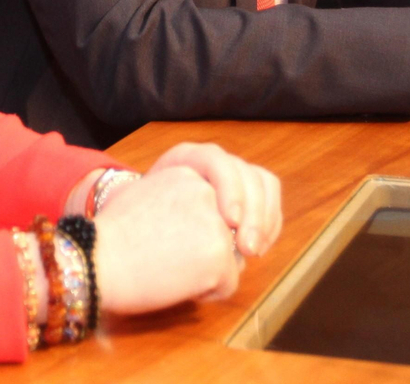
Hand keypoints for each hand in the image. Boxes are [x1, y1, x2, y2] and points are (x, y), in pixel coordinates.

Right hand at [94, 164, 239, 314]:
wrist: (96, 261)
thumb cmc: (109, 238)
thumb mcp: (144, 196)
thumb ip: (177, 200)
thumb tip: (197, 222)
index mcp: (187, 172)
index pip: (215, 205)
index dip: (200, 229)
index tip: (178, 240)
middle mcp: (206, 190)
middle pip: (227, 231)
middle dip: (208, 250)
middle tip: (171, 257)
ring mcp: (215, 222)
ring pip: (231, 258)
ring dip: (207, 271)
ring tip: (169, 268)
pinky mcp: (219, 254)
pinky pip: (228, 284)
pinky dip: (207, 292)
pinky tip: (175, 284)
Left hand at [145, 142, 281, 256]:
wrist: (140, 230)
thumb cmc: (141, 228)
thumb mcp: (150, 218)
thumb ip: (175, 221)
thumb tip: (201, 238)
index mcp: (186, 157)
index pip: (215, 161)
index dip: (228, 189)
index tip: (229, 222)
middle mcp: (213, 160)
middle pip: (245, 173)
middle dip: (253, 212)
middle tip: (248, 248)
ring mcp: (233, 174)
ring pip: (263, 185)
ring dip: (265, 220)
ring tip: (254, 251)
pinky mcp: (247, 195)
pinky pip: (269, 202)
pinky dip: (269, 225)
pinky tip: (260, 248)